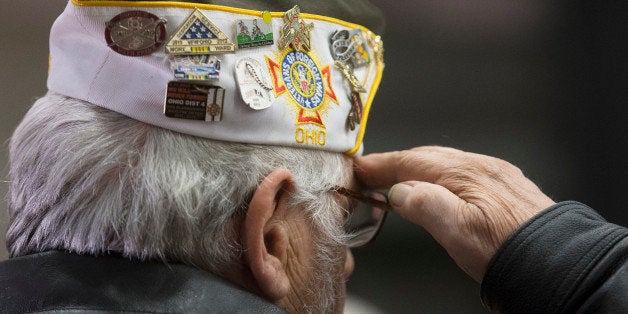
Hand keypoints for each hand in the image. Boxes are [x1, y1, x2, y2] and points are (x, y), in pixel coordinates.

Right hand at [355, 146, 554, 281]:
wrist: (556, 263)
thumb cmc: (508, 250)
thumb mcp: (458, 230)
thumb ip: (424, 204)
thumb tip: (399, 191)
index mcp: (464, 172)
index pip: (410, 161)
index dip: (380, 164)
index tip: (358, 169)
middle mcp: (480, 166)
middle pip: (426, 157)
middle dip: (395, 164)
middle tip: (371, 175)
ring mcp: (494, 175)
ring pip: (445, 163)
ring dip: (417, 170)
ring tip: (398, 183)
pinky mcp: (504, 188)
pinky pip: (462, 172)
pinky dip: (439, 176)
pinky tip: (438, 190)